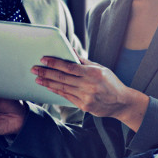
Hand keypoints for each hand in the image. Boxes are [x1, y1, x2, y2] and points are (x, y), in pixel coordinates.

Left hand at [32, 56, 147, 124]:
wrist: (122, 103)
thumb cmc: (112, 84)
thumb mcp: (101, 69)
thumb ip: (85, 62)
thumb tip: (71, 51)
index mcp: (94, 73)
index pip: (69, 66)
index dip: (55, 63)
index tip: (44, 59)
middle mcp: (89, 85)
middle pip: (62, 77)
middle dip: (46, 72)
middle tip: (34, 69)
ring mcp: (87, 96)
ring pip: (62, 87)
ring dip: (48, 82)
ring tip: (37, 79)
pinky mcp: (85, 106)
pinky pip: (67, 97)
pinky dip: (57, 91)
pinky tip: (49, 87)